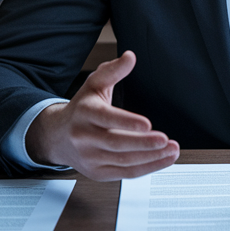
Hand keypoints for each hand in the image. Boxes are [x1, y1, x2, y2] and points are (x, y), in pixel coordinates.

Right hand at [25, 51, 178, 180]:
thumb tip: (130, 57)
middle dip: (143, 143)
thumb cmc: (80, 108)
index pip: (106, 118)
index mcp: (84, 113)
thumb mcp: (93, 84)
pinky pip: (125, 173)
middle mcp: (84, 137)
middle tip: (165, 140)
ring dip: (151, 157)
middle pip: (116, 143)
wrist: (57, 136)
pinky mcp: (98, 173)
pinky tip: (163, 159)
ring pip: (123, 161)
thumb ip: (113, 71)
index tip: (148, 123)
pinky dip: (147, 168)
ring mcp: (90, 158)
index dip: (127, 122)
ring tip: (172, 149)